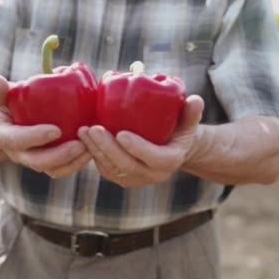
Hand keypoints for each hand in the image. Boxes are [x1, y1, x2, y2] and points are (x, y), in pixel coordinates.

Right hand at [0, 75, 91, 178]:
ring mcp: (36, 160)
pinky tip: (93, 150)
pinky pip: (64, 169)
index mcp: (6, 137)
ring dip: (74, 162)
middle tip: (80, 144)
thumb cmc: (8, 103)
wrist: (12, 121)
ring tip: (91, 148)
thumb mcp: (0, 95)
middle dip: (60, 155)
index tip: (56, 130)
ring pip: (54, 170)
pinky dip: (79, 163)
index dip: (35, 137)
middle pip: (38, 161)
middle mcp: (20, 154)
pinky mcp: (51, 163)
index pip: (18, 140)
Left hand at [78, 95, 203, 187]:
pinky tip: (83, 138)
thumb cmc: (179, 129)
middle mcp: (151, 175)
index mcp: (169, 161)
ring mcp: (135, 178)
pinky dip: (93, 154)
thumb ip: (192, 112)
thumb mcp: (188, 121)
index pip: (153, 158)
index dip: (137, 148)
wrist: (171, 148)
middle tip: (93, 128)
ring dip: (95, 150)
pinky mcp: (121, 177)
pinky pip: (104, 168)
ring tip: (83, 130)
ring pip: (111, 168)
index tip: (121, 133)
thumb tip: (195, 100)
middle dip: (107, 148)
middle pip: (126, 164)